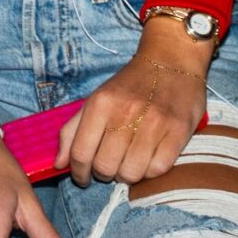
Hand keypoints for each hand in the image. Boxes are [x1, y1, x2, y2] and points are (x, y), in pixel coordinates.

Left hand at [59, 21, 208, 185]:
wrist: (171, 60)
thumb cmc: (129, 85)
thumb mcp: (95, 99)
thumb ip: (72, 130)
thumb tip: (58, 164)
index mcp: (100, 103)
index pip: (80, 153)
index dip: (78, 172)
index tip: (83, 177)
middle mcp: (125, 112)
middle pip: (105, 167)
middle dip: (104, 173)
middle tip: (110, 165)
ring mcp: (154, 123)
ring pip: (131, 174)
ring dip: (127, 174)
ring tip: (129, 161)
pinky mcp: (179, 131)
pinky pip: (157, 170)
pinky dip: (150, 171)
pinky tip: (148, 158)